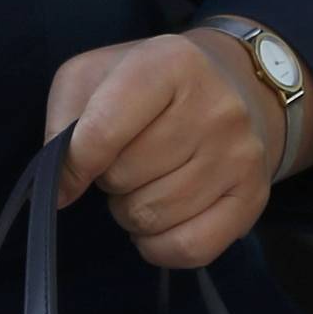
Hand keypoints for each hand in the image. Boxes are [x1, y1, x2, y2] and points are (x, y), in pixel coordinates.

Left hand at [45, 30, 280, 269]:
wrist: (231, 86)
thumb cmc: (143, 82)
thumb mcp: (93, 77)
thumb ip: (64, 123)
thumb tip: (59, 190)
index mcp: (168, 64)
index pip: (104, 130)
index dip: (74, 163)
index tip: (65, 175)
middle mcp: (215, 107)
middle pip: (127, 176)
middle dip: (107, 178)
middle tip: (120, 161)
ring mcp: (240, 155)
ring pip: (153, 216)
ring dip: (129, 211)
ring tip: (139, 183)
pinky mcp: (253, 198)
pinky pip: (190, 249)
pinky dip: (157, 246)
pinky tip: (156, 222)